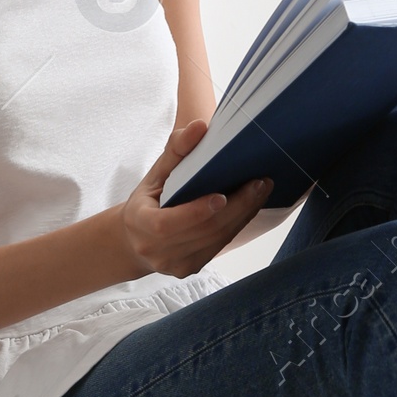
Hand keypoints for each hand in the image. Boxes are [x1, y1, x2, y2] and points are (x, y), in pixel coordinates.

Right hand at [116, 118, 272, 278]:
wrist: (135, 241)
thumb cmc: (147, 201)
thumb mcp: (154, 173)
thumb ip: (176, 149)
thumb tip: (199, 126)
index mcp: (140, 224)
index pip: (168, 224)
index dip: (196, 212)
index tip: (222, 196)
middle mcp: (156, 251)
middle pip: (202, 231)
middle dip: (236, 207)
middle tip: (260, 183)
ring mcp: (174, 265)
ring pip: (216, 241)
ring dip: (243, 216)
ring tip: (261, 190)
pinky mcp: (190, 269)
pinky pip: (218, 247)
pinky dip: (236, 225)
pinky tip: (249, 207)